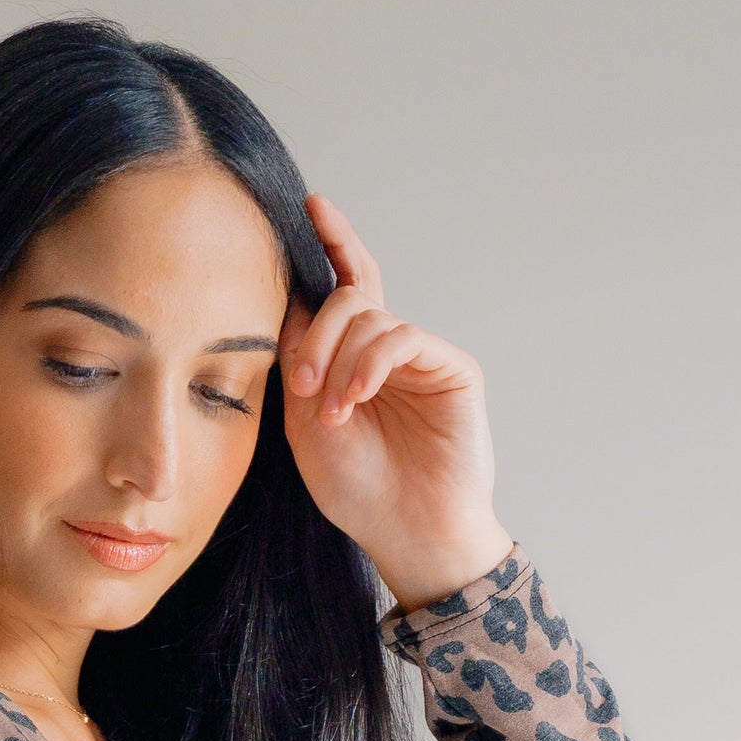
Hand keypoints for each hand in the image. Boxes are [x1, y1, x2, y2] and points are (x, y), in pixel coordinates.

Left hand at [279, 193, 513, 613]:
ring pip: (371, 316)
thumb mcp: (303, 423)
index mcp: (354, 359)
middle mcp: (390, 350)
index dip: (332, 243)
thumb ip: (297, 362)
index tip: (312, 206)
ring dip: (340, 359)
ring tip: (332, 411)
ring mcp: (423, 356)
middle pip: (349, 295)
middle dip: (317, 333)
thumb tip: (287, 302)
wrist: (407, 533)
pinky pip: (403, 336)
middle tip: (301, 382)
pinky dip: (371, 362)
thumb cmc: (358, 491)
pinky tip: (355, 397)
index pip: (344, 286)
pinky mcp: (453, 367)